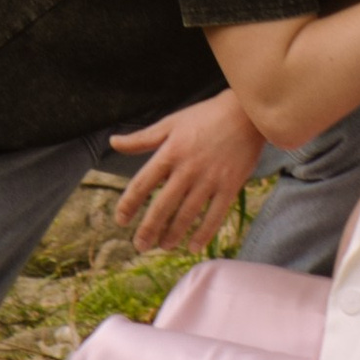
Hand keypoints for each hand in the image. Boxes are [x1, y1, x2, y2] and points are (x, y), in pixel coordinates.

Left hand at [110, 89, 265, 251]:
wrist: (246, 113)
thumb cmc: (206, 116)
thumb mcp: (170, 123)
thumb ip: (141, 138)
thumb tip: (113, 142)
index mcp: (169, 153)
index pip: (142, 184)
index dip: (129, 204)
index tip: (121, 220)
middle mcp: (187, 169)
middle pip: (163, 205)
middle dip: (149, 229)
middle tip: (140, 245)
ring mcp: (210, 180)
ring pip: (187, 214)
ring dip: (173, 234)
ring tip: (163, 246)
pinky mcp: (230, 186)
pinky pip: (215, 216)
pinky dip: (204, 234)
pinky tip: (193, 246)